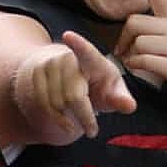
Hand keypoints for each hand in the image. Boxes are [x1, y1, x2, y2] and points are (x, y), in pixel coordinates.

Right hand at [11, 31, 135, 141]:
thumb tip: (130, 106)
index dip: (78, 44)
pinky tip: (66, 121)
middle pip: (73, 96)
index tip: (68, 36)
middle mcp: (67, 58)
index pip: (86, 51)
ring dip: (69, 119)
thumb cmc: (96, 82)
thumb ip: (120, 98)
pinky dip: (57, 118)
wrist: (67, 73)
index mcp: (92, 59)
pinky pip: (44, 105)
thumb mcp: (112, 89)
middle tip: (92, 130)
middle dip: (84, 117)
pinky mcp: (36, 75)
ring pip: (57, 103)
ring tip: (80, 121)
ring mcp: (49, 65)